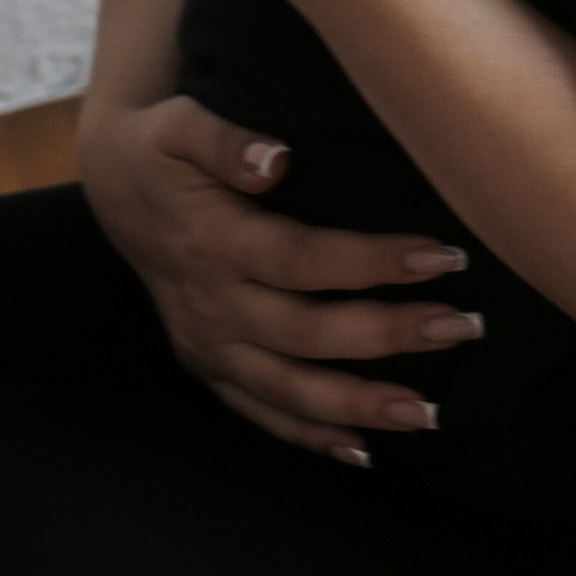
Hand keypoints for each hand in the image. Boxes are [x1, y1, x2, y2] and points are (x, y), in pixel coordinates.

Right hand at [76, 83, 485, 457]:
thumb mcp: (179, 124)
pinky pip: (258, 412)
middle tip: (463, 327)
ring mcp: (207, 344)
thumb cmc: (162, 148)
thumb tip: (276, 159)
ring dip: (358, 406)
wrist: (112, 187)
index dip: (373, 262)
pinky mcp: (205, 365)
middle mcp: (212, 304)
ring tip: (428, 413)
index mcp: (214, 241)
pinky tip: (362, 452)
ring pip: (287, 389)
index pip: (304, 259)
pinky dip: (308, 437)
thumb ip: (226, 141)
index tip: (443, 256)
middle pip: (307, 333)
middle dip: (389, 335)